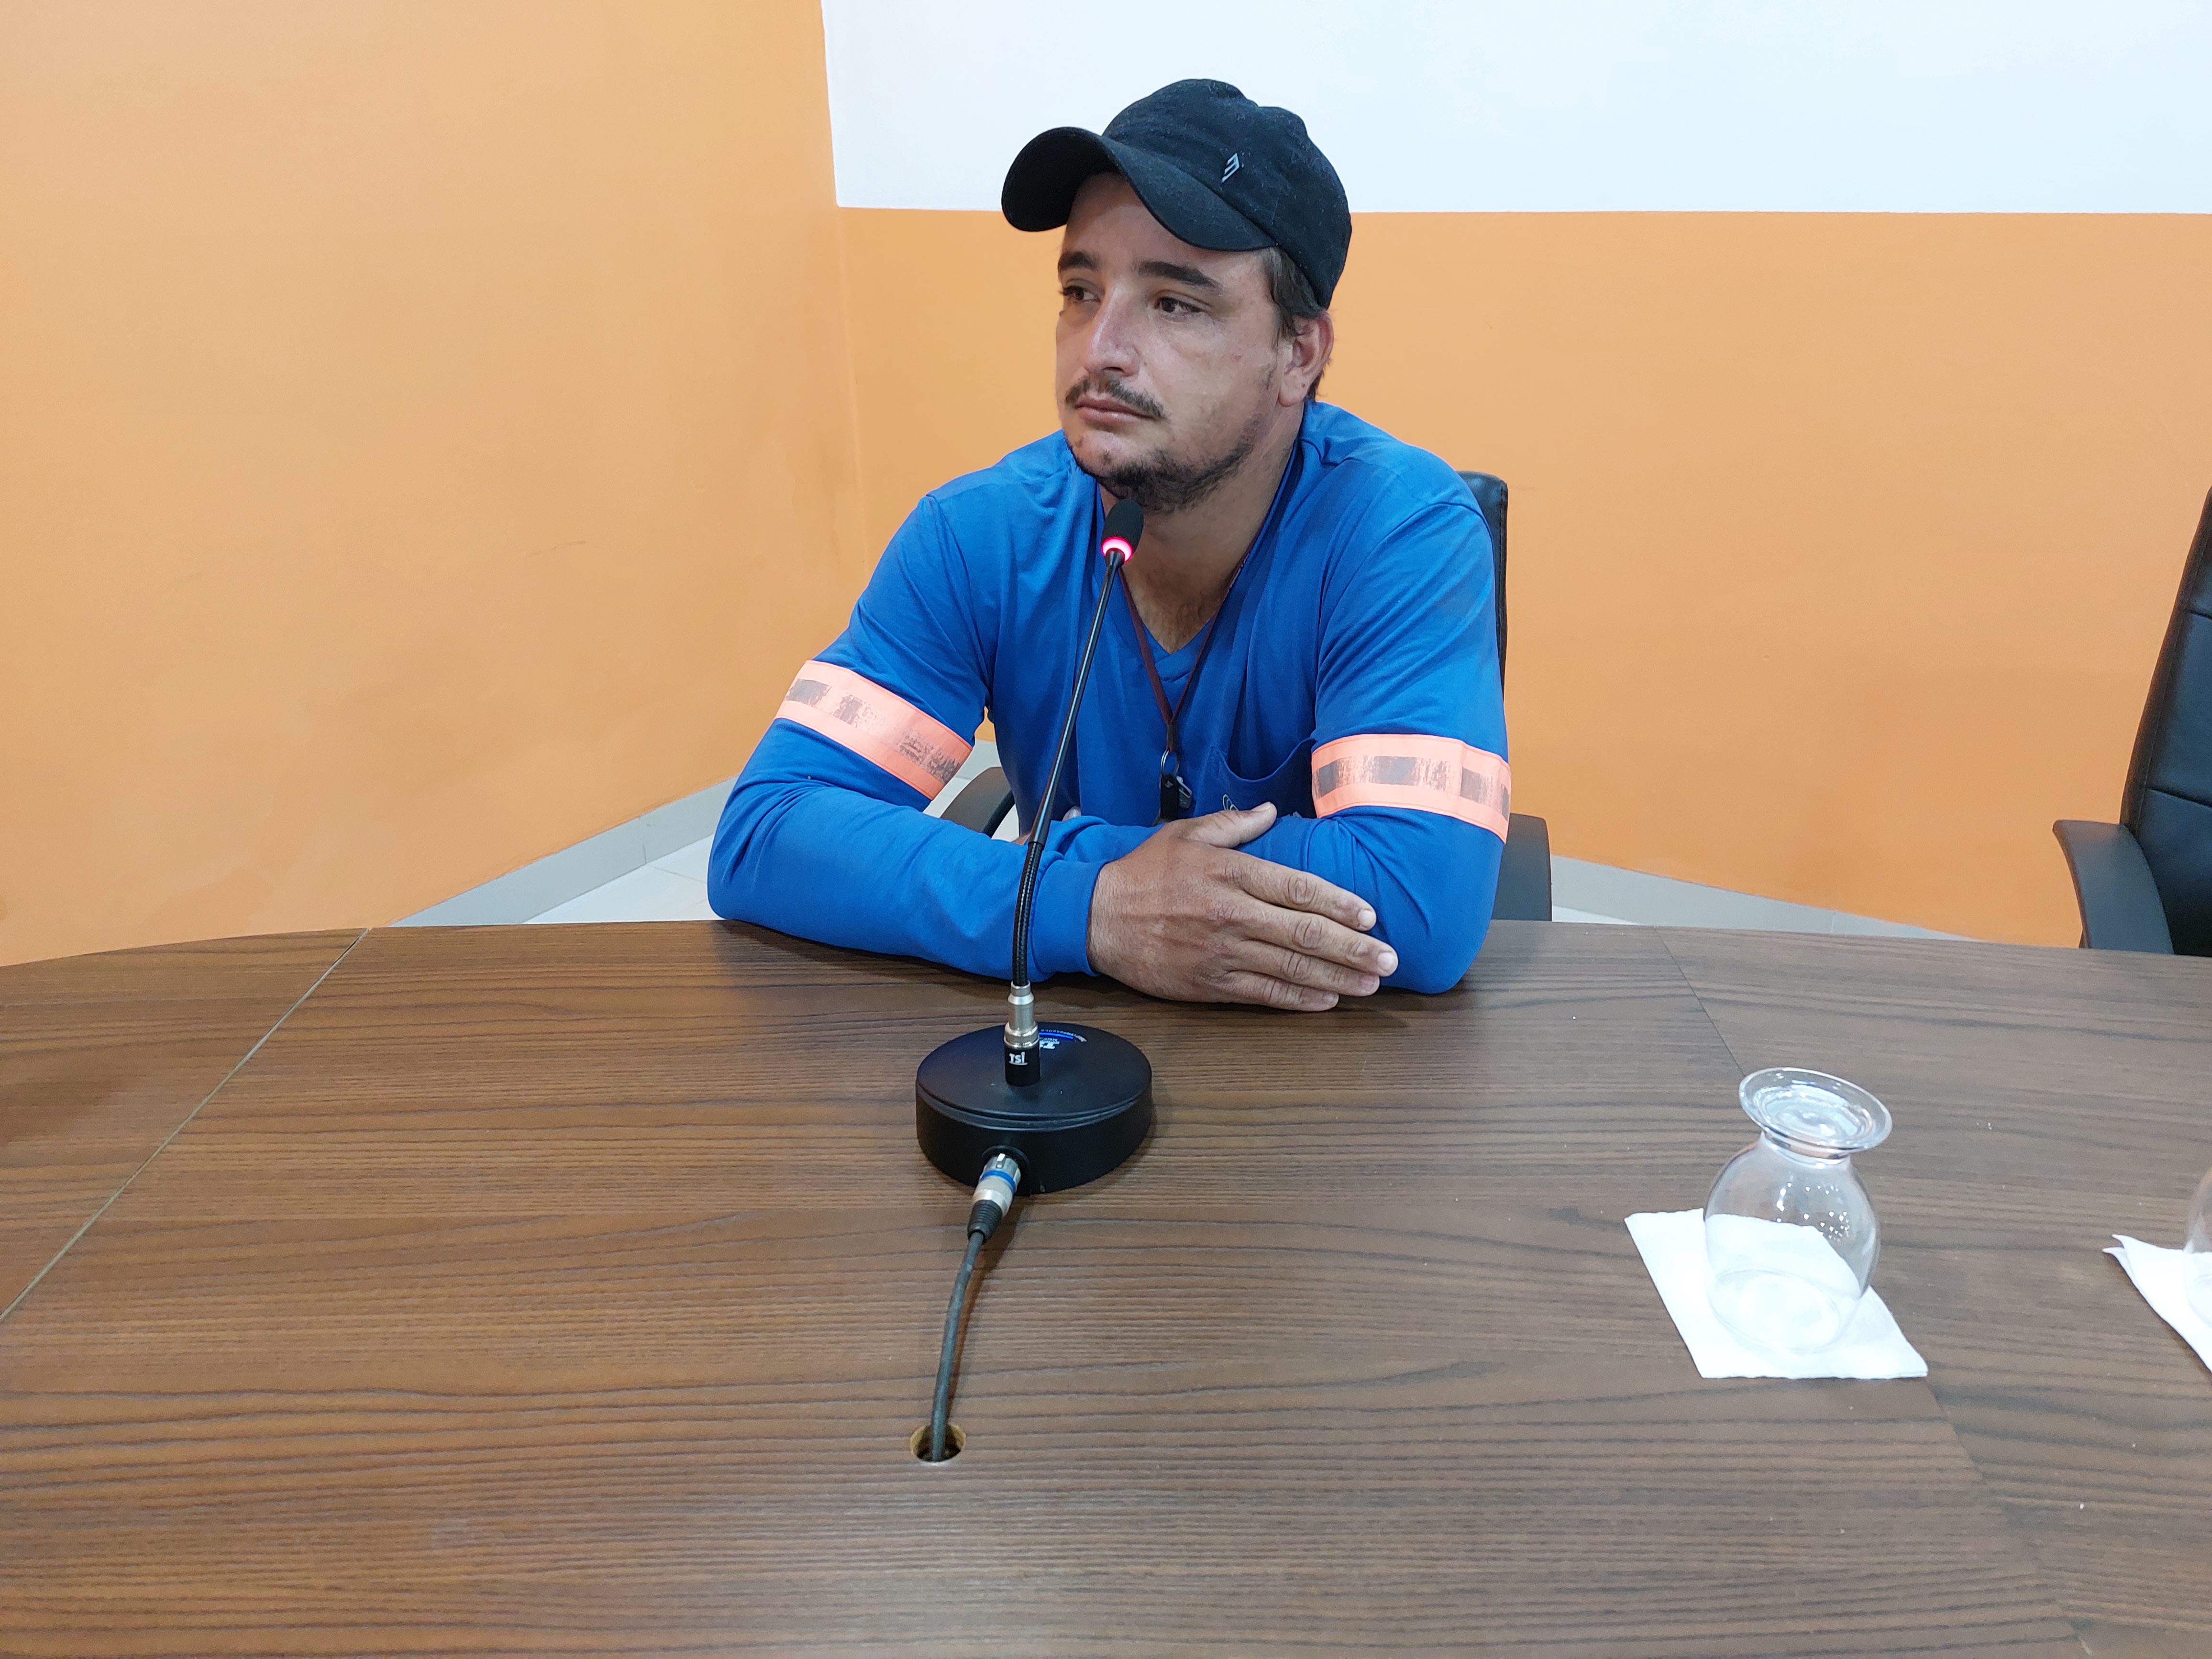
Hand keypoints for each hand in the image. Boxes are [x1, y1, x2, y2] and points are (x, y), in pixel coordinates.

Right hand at [1085, 801, 1396, 1010]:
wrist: (1096, 918)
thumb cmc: (1143, 873)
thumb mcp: (1185, 834)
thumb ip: (1233, 824)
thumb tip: (1271, 812)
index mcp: (1229, 873)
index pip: (1297, 889)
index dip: (1340, 904)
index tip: (1370, 916)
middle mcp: (1231, 914)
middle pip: (1304, 933)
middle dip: (1353, 948)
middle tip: (1389, 959)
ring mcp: (1222, 953)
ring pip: (1290, 967)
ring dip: (1337, 977)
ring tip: (1371, 984)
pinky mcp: (1209, 983)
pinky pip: (1263, 994)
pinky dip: (1298, 999)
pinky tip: (1327, 1000)